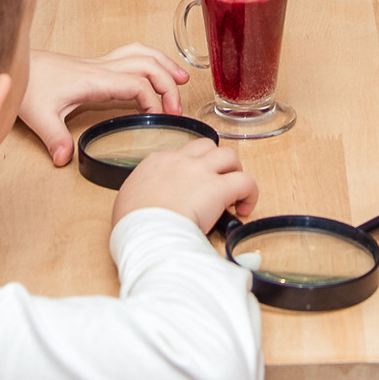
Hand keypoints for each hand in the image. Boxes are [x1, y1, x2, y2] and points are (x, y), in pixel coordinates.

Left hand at [20, 43, 191, 165]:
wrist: (15, 64)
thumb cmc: (28, 85)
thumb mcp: (39, 116)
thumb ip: (55, 138)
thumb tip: (65, 160)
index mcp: (93, 80)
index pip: (136, 83)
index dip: (153, 100)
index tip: (159, 120)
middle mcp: (100, 67)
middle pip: (146, 65)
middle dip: (168, 84)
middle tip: (177, 108)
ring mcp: (99, 63)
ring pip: (141, 53)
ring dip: (164, 63)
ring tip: (181, 78)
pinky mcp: (94, 65)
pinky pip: (130, 54)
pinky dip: (149, 59)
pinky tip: (154, 69)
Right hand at [115, 137, 259, 233]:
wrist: (145, 232)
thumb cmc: (133, 225)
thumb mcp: (128, 202)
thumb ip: (142, 195)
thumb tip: (149, 205)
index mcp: (157, 162)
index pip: (181, 154)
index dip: (191, 169)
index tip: (193, 187)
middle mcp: (180, 160)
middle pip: (206, 146)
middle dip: (215, 162)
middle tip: (216, 183)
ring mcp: (200, 171)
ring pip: (228, 155)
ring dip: (234, 171)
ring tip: (234, 192)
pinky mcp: (218, 188)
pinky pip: (246, 181)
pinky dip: (250, 193)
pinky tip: (244, 208)